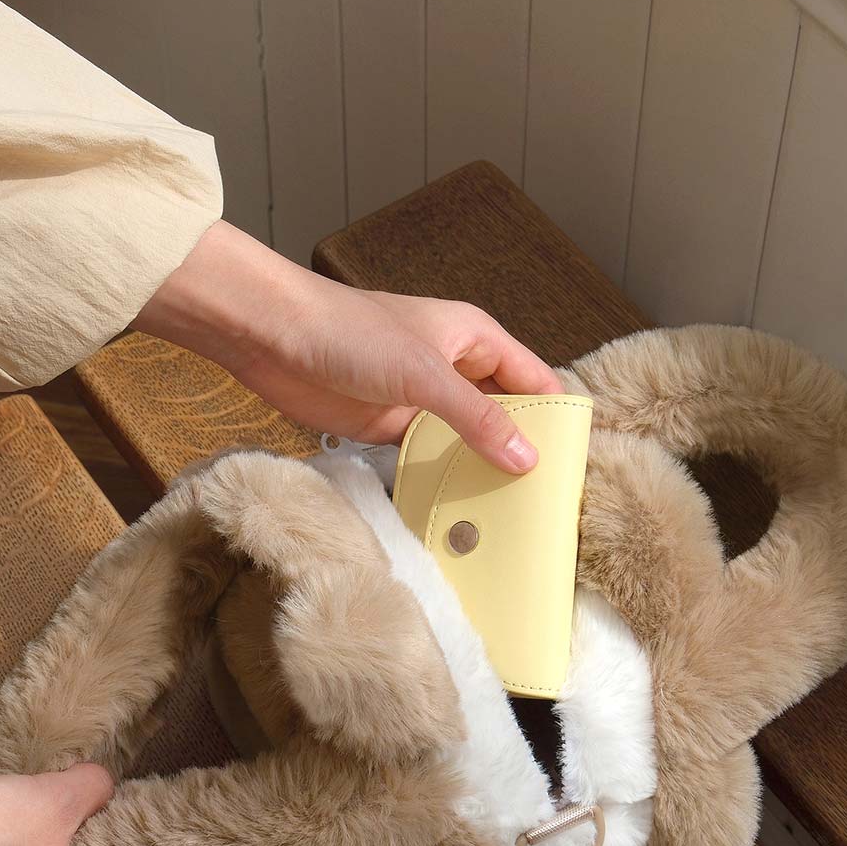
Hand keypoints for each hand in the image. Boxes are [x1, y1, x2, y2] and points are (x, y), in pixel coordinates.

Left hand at [134, 221, 562, 472]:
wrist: (273, 337)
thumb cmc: (349, 332)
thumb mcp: (425, 375)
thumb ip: (476, 418)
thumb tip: (525, 457)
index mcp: (475, 339)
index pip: (533, 379)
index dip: (554, 415)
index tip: (573, 461)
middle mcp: (455, 368)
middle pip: (504, 413)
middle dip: (521, 448)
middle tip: (544, 499)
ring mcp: (422, 400)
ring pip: (466, 438)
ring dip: (481, 467)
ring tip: (508, 512)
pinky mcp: (390, 426)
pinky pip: (429, 455)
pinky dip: (442, 476)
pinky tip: (459, 506)